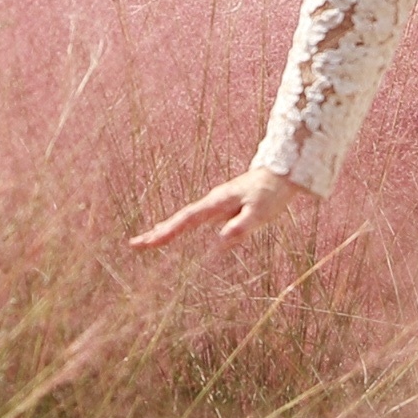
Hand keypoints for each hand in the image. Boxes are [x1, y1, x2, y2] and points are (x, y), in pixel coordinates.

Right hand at [129, 164, 316, 249]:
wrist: (282, 173)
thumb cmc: (272, 194)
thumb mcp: (260, 213)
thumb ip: (241, 226)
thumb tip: (220, 240)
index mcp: (217, 203)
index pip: (186, 220)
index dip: (166, 232)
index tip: (148, 242)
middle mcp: (212, 202)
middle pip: (179, 219)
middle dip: (157, 232)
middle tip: (135, 244)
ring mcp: (215, 204)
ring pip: (185, 218)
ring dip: (165, 229)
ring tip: (147, 241)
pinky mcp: (221, 206)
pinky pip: (194, 219)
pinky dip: (178, 226)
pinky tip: (172, 232)